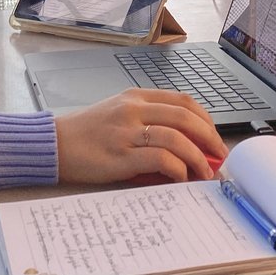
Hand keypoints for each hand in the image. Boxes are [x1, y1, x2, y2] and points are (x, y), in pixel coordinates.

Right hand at [54, 88, 226, 184]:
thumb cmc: (88, 132)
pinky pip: (160, 159)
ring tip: (205, 173)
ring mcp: (127, 131)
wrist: (55, 143)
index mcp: (136, 96)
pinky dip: (178, 169)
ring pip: (176, 138)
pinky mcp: (121, 155)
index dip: (205, 119)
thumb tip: (185, 144)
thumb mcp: (119, 114)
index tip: (215, 137)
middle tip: (219, 156)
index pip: (182, 100)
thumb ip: (148, 121)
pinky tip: (182, 178)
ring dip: (198, 158)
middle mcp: (134, 109)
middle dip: (209, 138)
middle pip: (185, 117)